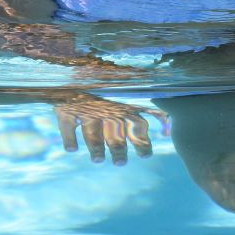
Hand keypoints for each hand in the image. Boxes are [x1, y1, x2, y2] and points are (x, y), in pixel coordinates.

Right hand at [52, 92, 166, 165]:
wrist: (72, 71)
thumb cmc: (105, 87)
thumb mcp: (126, 95)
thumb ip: (148, 107)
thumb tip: (169, 121)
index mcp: (123, 107)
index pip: (136, 125)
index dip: (141, 141)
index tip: (146, 156)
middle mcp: (106, 110)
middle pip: (113, 133)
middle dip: (118, 148)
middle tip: (121, 163)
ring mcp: (86, 111)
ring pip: (92, 130)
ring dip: (95, 146)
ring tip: (98, 160)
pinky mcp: (66, 111)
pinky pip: (67, 124)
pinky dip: (69, 136)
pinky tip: (71, 149)